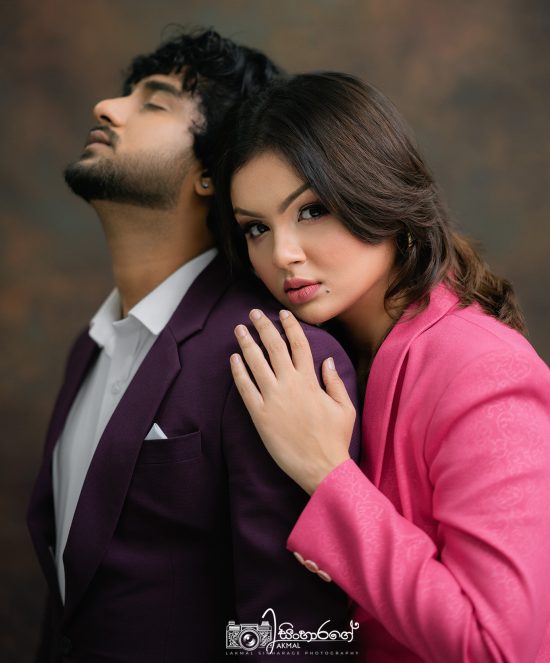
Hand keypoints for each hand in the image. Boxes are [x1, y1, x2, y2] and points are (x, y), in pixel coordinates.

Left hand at [230, 309, 355, 494]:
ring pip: (256, 363)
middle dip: (263, 327)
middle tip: (253, 313)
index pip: (299, 344)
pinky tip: (233, 359)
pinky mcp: (260, 415)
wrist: (321, 466)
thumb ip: (335, 382)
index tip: (282, 313)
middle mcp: (290, 384)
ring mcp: (273, 399)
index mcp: (310, 380)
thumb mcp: (344, 407)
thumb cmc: (335, 438)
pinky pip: (245, 388)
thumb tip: (327, 361)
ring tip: (239, 329)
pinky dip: (238, 372)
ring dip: (247, 343)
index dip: (289, 326)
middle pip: (274, 347)